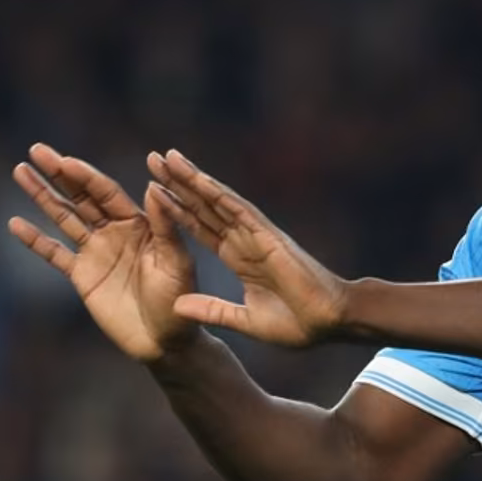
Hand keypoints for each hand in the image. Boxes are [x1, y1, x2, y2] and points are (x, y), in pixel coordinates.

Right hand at [8, 144, 199, 361]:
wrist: (165, 341)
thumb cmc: (179, 299)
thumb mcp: (176, 260)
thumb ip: (165, 226)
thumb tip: (153, 187)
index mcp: (139, 223)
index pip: (106, 193)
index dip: (85, 176)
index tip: (64, 160)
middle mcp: (115, 231)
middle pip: (81, 197)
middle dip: (59, 174)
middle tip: (36, 149)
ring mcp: (97, 252)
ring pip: (64, 218)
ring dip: (42, 195)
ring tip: (20, 171)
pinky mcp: (82, 276)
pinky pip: (55, 254)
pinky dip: (36, 240)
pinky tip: (15, 223)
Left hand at [146, 149, 348, 347]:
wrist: (329, 322)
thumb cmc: (297, 323)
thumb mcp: (244, 320)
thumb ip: (212, 311)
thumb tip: (176, 307)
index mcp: (239, 258)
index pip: (201, 228)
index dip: (177, 210)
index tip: (152, 193)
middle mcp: (244, 240)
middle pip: (204, 207)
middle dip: (178, 184)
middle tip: (153, 159)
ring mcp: (255, 234)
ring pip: (217, 200)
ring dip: (191, 179)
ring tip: (167, 157)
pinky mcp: (267, 235)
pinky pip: (237, 209)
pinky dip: (216, 192)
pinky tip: (197, 178)